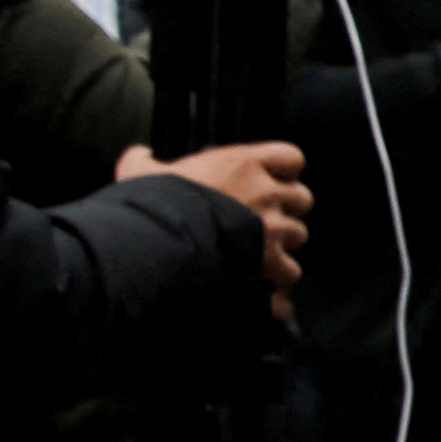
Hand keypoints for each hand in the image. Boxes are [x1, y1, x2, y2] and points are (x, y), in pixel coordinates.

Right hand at [121, 137, 309, 314]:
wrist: (160, 242)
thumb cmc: (153, 204)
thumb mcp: (140, 173)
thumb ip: (144, 162)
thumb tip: (139, 155)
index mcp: (243, 164)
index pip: (289, 157)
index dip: (284, 169)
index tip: (272, 177)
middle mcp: (266, 193)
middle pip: (300, 198)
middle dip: (286, 208)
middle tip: (263, 217)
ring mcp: (273, 228)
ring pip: (298, 235)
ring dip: (283, 243)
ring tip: (260, 251)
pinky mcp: (271, 262)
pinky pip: (290, 272)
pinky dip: (279, 280)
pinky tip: (266, 287)